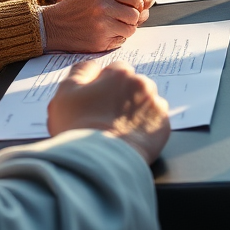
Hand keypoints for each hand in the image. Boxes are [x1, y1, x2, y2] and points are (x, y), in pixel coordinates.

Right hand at [42, 0, 150, 52]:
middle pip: (134, 14)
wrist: (53, 26)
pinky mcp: (100, 42)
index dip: (136, 1)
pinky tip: (106, 34)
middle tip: (124, 18)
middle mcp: (104, 8)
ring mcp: (102, 27)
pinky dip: (117, 38)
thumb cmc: (75, 7)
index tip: (133, 5)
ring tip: (115, 26)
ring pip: (130, 29)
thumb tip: (138, 0)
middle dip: (132, 17)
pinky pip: (120, 41)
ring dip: (126, 29)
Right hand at [48, 60, 170, 163]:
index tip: (99, 102)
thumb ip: (80, 71)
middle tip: (108, 117)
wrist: (99, 162)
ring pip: (146, 102)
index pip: (115, 70)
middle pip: (133, 85)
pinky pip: (155, 122)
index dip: (105, 86)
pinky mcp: (163, 126)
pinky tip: (131, 138)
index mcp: (119, 73)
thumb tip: (94, 66)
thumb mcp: (66, 93)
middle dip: (123, 97)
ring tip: (120, 129)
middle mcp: (142, 84)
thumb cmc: (79, 128)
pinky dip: (146, 128)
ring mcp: (155, 105)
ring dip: (136, 111)